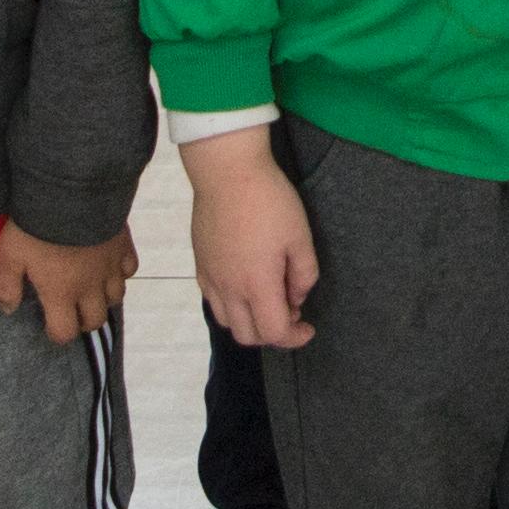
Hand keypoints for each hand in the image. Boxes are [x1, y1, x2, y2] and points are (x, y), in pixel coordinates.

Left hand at [0, 221, 133, 342]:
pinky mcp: (124, 246)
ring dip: (104, 299)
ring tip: (91, 289)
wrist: (72, 192)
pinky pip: (130, 268)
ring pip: (116, 297)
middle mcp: (90, 287)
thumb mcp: (9, 256)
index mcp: (61, 293)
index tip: (50, 326)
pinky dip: (121, 272)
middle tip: (71, 311)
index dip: (56, 334)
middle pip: (95, 320)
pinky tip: (109, 264)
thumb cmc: (36, 226)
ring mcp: (111, 267)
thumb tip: (8, 310)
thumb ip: (6, 287)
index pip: (65, 332)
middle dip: (83, 321)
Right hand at [185, 127, 318, 347]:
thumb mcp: (300, 236)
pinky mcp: (200, 264)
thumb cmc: (269, 200)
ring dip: (250, 322)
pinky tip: (245, 284)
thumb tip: (296, 297)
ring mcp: (211, 278)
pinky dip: (232, 306)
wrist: (227, 171)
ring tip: (267, 299)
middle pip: (248, 336)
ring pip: (227, 322)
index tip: (309, 327)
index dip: (295, 337)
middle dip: (273, 334)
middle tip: (291, 311)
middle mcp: (229, 288)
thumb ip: (304, 275)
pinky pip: (212, 301)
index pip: (274, 332)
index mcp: (257, 284)